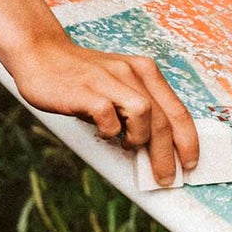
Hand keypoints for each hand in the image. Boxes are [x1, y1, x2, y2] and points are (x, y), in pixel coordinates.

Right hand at [10, 35, 198, 185]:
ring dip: (140, 138)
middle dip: (168, 154)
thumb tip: (155, 147)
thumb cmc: (81, 77)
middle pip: (163, 118)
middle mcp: (131, 72)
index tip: (191, 163)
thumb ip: (136, 109)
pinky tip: (103, 132)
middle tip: (165, 177)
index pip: (177, 110)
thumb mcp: (117, 86)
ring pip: (144, 113)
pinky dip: (109, 130)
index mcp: (144, 72)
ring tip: (127, 145)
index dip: (189, 140)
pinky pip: (108, 116)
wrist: (41, 54)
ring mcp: (108, 80)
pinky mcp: (85, 90)